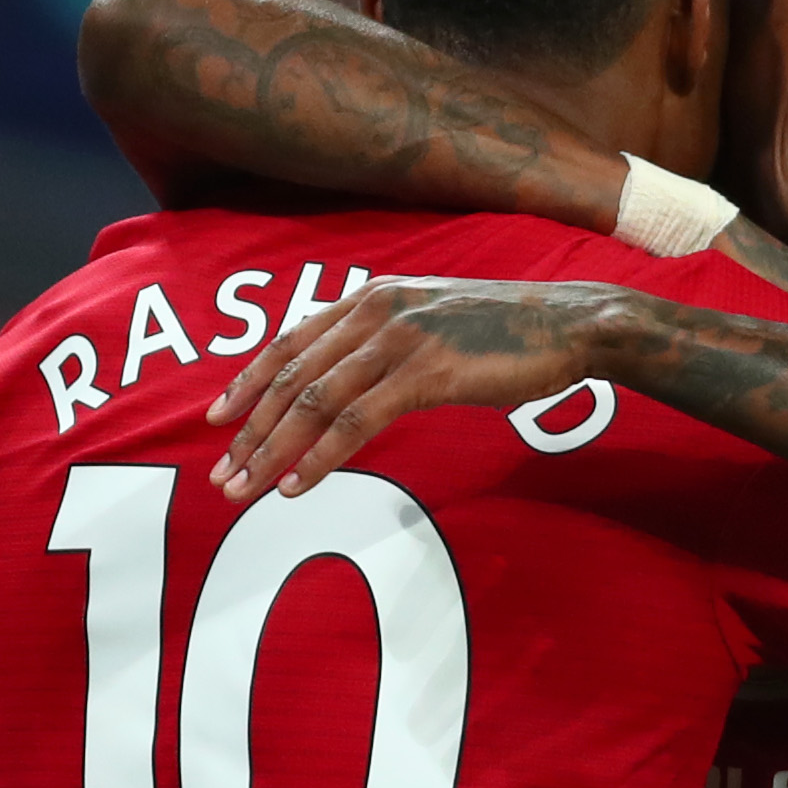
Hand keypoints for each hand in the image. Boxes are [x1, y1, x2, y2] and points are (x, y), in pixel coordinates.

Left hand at [205, 277, 636, 500]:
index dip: (249, 382)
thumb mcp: (435, 322)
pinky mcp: (425, 372)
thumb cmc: (509, 331)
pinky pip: (355, 421)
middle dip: (250, 430)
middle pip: (292, 376)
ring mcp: (399, 340)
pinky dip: (320, 456)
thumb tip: (357, 380)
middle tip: (222, 475)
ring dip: (273, 450)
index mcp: (372, 297)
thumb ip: (389, 342)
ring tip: (246, 490)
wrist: (570, 323)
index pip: (291, 342)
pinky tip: (298, 485)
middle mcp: (374, 312)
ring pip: (313, 401)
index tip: (218, 419)